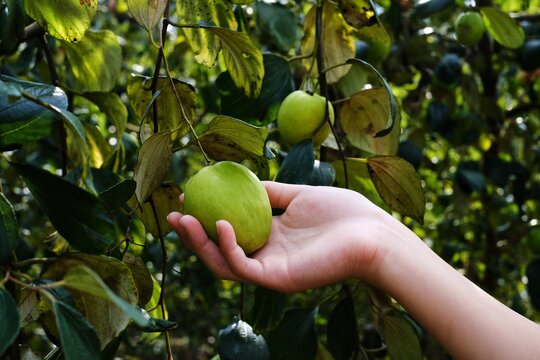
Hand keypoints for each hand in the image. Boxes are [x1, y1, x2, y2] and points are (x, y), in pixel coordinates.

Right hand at [167, 181, 392, 292]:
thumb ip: (272, 192)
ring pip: (224, 264)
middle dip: (192, 236)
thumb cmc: (342, 213)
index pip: (230, 233)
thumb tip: (244, 180)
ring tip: (182, 220)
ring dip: (200, 244)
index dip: (206, 218)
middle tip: (172, 215)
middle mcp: (266, 256)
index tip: (187, 198)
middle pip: (220, 251)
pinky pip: (244, 267)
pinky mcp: (278, 278)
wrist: (371, 232)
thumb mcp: (299, 195)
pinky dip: (228, 247)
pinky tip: (220, 224)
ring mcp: (271, 269)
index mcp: (271, 237)